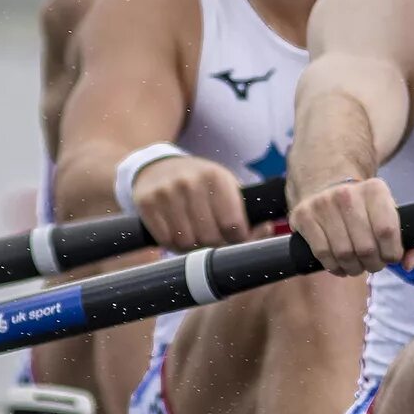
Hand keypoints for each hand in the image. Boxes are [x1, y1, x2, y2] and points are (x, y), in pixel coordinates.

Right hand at [132, 154, 250, 250]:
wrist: (156, 167)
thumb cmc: (200, 183)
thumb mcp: (224, 186)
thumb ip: (247, 210)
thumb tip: (267, 230)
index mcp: (216, 177)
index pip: (233, 225)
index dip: (237, 238)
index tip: (235, 237)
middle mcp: (190, 182)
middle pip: (210, 237)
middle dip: (215, 244)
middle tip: (213, 237)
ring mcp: (166, 192)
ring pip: (187, 242)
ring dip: (192, 246)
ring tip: (194, 233)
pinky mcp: (146, 203)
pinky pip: (165, 240)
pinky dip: (172, 243)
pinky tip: (176, 231)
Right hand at [290, 176, 413, 277]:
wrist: (328, 190)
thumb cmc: (368, 213)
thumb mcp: (395, 218)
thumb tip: (408, 265)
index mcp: (375, 189)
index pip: (388, 231)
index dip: (392, 253)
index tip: (390, 255)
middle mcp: (347, 193)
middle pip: (366, 247)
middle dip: (373, 264)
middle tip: (373, 263)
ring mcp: (322, 204)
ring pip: (344, 254)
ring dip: (354, 268)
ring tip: (357, 265)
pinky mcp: (303, 216)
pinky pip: (322, 254)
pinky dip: (334, 267)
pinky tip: (340, 264)